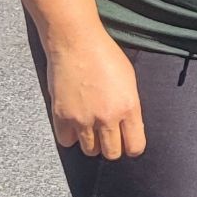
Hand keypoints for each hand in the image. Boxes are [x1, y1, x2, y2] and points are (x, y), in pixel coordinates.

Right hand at [44, 28, 145, 159]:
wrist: (76, 42)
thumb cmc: (105, 55)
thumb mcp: (129, 80)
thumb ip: (130, 107)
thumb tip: (129, 128)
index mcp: (129, 107)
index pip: (135, 146)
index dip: (132, 147)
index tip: (128, 142)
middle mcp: (107, 117)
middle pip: (112, 153)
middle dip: (112, 147)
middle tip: (109, 136)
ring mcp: (82, 118)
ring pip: (90, 151)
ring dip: (91, 143)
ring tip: (91, 128)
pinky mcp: (61, 116)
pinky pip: (66, 142)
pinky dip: (70, 136)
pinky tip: (74, 124)